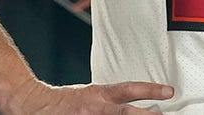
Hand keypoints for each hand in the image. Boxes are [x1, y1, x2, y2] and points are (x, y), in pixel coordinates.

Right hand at [6, 81, 174, 114]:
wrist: (34, 105)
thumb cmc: (65, 102)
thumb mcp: (91, 94)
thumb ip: (112, 100)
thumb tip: (134, 104)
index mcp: (99, 95)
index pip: (130, 90)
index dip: (151, 90)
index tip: (169, 91)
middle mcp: (97, 109)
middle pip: (128, 114)